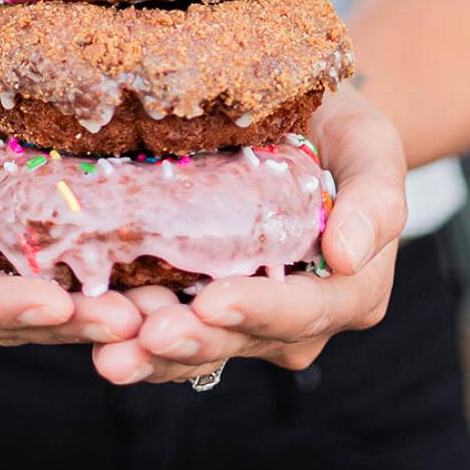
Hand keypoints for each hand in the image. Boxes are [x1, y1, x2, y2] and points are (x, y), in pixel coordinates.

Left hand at [91, 84, 407, 383]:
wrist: (296, 117)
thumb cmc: (338, 126)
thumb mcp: (370, 143)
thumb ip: (375, 198)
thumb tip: (349, 257)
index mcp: (349, 289)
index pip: (308, 310)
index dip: (262, 310)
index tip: (215, 302)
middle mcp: (295, 317)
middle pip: (243, 339)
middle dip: (193, 340)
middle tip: (146, 335)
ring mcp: (243, 316)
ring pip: (199, 345)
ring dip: (153, 351)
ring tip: (111, 349)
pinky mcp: (197, 302)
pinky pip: (166, 327)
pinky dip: (132, 332)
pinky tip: (94, 326)